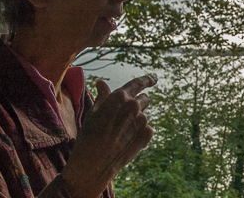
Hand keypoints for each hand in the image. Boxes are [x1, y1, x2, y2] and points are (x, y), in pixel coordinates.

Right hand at [61, 75, 157, 197]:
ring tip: (119, 133)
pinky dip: (139, 133)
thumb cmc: (89, 136)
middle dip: (138, 103)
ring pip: (143, 115)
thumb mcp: (93, 113)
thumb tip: (101, 83)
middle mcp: (134, 105)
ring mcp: (143, 120)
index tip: (154, 78)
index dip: (148, 80)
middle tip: (126, 115)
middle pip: (144, 99)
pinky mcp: (148, 134)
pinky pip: (146, 129)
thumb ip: (102, 96)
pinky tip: (125, 142)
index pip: (138, 83)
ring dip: (135, 120)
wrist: (94, 163)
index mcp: (120, 97)